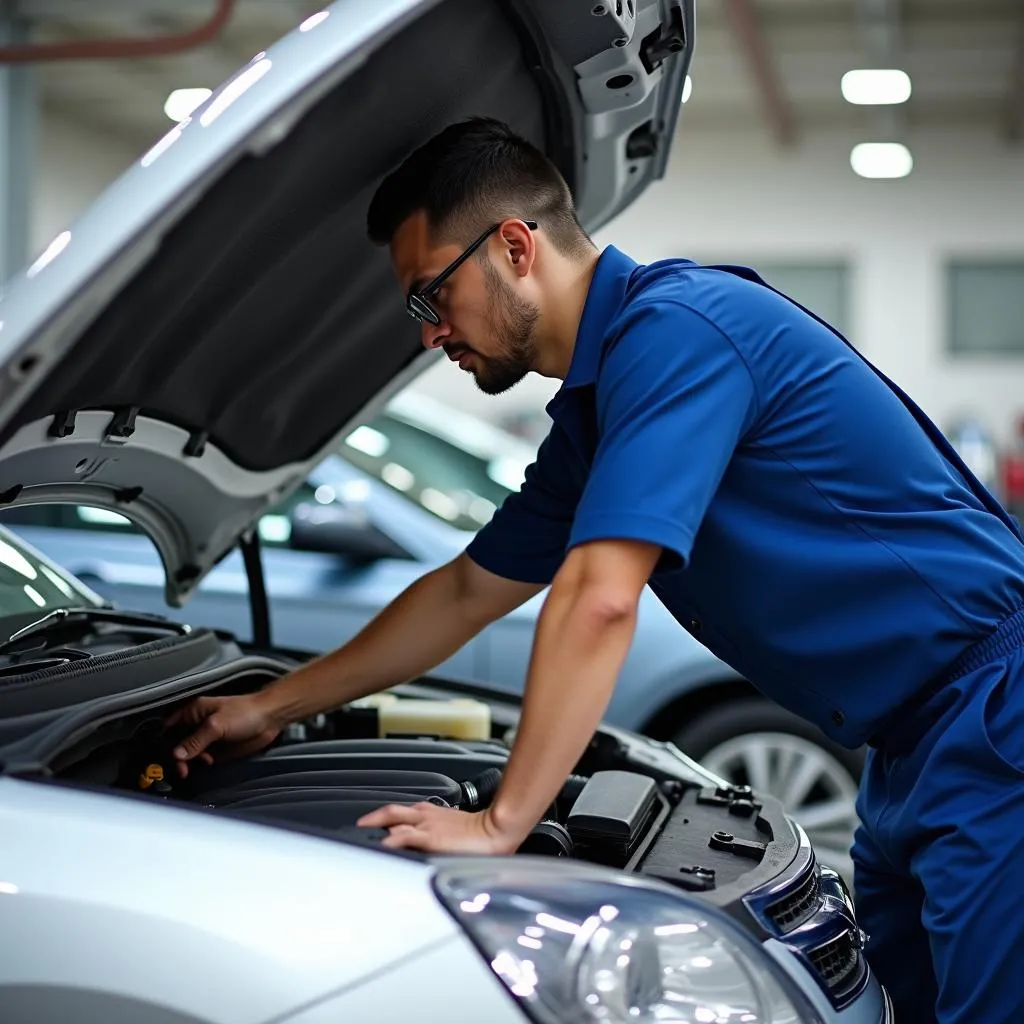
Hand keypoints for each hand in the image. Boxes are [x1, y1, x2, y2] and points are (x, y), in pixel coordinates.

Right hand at [166, 694, 281, 777]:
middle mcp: (197, 724)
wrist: (270, 718)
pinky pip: (201, 759)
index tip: (165, 757)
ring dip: (190, 761)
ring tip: (202, 761)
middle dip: (177, 756)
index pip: (169, 728)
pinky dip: (201, 763)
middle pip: (176, 743)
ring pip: (188, 753)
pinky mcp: (216, 748)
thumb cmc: (246, 712)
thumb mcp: (217, 725)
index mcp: (193, 711)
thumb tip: (177, 754)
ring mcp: (206, 737)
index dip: (164, 742)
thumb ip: (196, 740)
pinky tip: (208, 762)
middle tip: (182, 768)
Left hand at [356, 802, 523, 853]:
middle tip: (358, 826)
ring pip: (392, 818)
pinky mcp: (430, 837)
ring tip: (360, 836)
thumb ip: (446, 837)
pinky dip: (387, 840)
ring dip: (374, 826)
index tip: (376, 826)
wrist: (500, 827)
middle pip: (392, 810)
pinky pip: (402, 836)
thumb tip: (442, 847)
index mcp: (434, 813)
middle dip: (373, 817)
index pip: (404, 812)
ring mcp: (427, 825)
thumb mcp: (461, 833)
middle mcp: (427, 815)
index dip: (387, 818)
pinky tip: (378, 846)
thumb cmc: (488, 832)